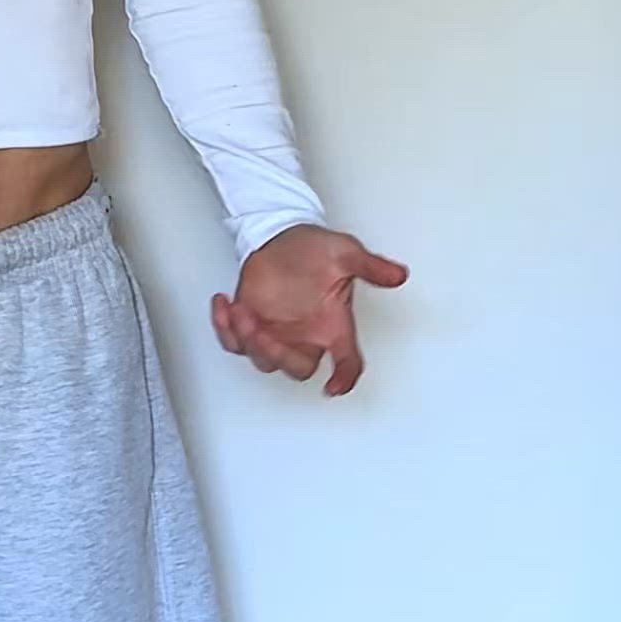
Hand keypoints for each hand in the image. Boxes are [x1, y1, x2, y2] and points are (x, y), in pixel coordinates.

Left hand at [211, 225, 408, 398]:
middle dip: (278, 356)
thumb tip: (397, 275)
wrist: (283, 235)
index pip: (347, 360)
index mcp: (332, 325)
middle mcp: (305, 335)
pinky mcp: (251, 322)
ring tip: (241, 312)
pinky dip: (224, 330)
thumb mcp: (346, 253)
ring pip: (262, 359)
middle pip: (297, 368)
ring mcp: (277, 332)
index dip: (344, 377)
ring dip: (248, 341)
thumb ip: (370, 267)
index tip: (335, 386)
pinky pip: (235, 341)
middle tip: (263, 333)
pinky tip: (223, 305)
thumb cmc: (315, 249)